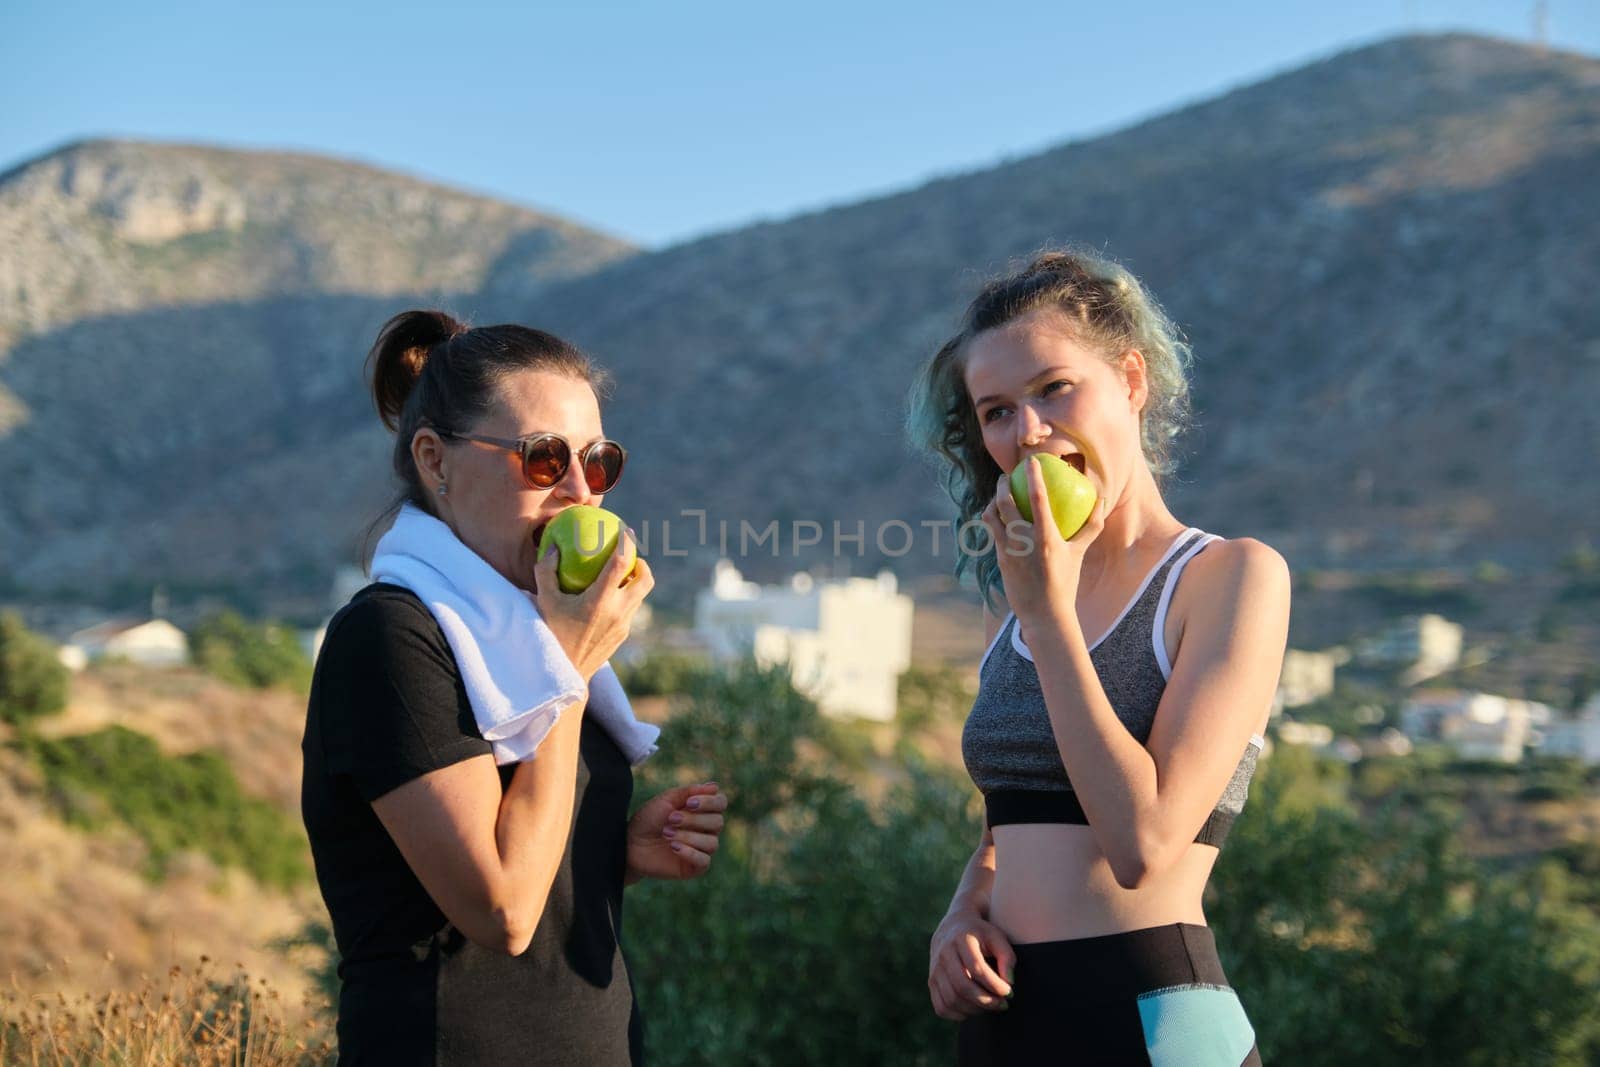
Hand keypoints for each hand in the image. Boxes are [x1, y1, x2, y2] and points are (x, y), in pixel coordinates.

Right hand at [533, 530, 653, 678]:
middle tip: (631, 555)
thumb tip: (553, 548)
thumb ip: (546, 572)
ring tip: (621, 574)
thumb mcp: (544, 601)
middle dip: (642, 564)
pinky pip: (630, 610)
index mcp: (600, 601)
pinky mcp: (623, 635)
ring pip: (640, 596)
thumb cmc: (551, 634)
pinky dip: (625, 598)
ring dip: (634, 582)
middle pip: (645, 579)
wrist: (565, 673)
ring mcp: (624, 625)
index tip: (626, 530)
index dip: (627, 544)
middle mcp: (618, 612)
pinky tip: (609, 597)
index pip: (622, 564)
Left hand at [625, 782, 726, 882]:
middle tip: (671, 819)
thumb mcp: (666, 800)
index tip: (689, 803)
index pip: (721, 803)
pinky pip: (705, 861)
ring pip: (712, 843)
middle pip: (718, 822)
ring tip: (667, 834)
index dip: (709, 802)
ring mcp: (701, 849)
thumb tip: (715, 787)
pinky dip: (690, 852)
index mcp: (702, 811)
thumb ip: (689, 792)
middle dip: (694, 820)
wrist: (630, 843)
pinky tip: (673, 847)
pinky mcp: (694, 867)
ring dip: (689, 836)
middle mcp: (706, 830)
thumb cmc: (648, 819)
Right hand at [928, 908, 1015, 1019]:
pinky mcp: (931, 982)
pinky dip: (959, 1015)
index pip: (977, 968)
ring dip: (975, 1010)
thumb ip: (1007, 957)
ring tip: (990, 1006)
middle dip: (986, 1001)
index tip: (1009, 992)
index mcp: (961, 939)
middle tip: (1003, 1004)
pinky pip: (942, 1007)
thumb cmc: (981, 935)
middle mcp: (944, 954)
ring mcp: (935, 969)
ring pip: (952, 999)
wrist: (952, 927)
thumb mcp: (997, 937)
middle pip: (962, 986)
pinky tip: (974, 1009)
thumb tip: (1009, 983)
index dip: (995, 985)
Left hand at [981, 460, 1107, 627]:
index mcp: (1047, 537)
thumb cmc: (1065, 582)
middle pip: (1006, 503)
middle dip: (1002, 484)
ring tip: (998, 495)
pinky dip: (993, 519)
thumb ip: (1090, 526)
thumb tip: (1100, 501)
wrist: (1044, 614)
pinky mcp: (998, 559)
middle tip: (1006, 476)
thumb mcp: (1079, 553)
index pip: (1038, 498)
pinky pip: (992, 532)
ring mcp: (1008, 550)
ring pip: (992, 516)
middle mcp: (1024, 541)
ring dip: (993, 501)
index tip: (1030, 462)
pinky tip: (997, 516)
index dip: (1033, 476)